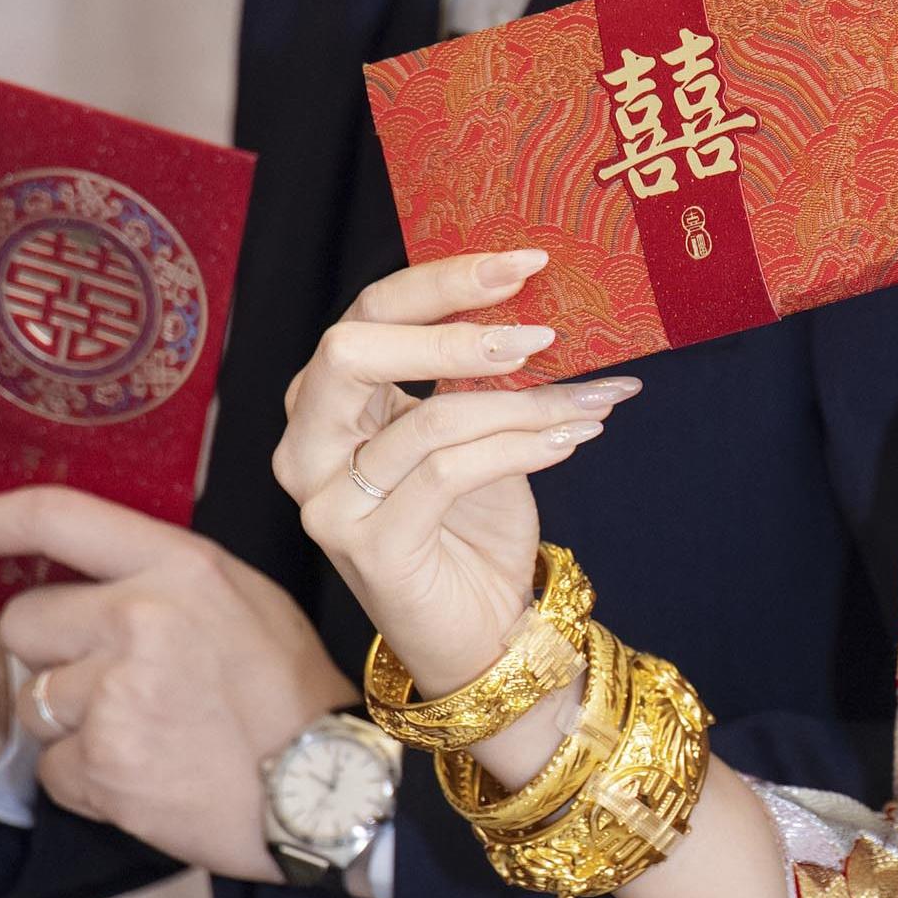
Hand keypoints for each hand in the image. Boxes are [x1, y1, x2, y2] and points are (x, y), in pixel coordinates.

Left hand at [0, 488, 356, 878]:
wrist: (329, 791)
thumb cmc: (288, 694)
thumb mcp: (241, 599)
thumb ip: (161, 575)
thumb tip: (77, 563)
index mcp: (177, 566)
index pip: (54, 517)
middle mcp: (140, 619)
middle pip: (23, 623)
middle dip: (51, 655)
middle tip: (119, 682)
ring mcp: (117, 694)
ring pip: (35, 701)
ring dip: (73, 723)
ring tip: (148, 734)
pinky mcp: (104, 765)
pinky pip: (53, 769)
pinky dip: (90, 780)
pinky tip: (149, 775)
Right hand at [272, 249, 636, 709]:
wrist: (481, 635)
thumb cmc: (472, 527)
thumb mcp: (473, 431)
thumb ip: (476, 374)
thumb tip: (542, 301)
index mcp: (328, 403)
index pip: (368, 314)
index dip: (443, 282)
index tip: (522, 263)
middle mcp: (308, 446)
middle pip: (356, 348)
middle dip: (455, 328)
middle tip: (543, 331)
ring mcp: (329, 501)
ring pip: (427, 418)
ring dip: (523, 404)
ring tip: (588, 402)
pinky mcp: (368, 548)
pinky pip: (449, 472)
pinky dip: (520, 448)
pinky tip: (570, 438)